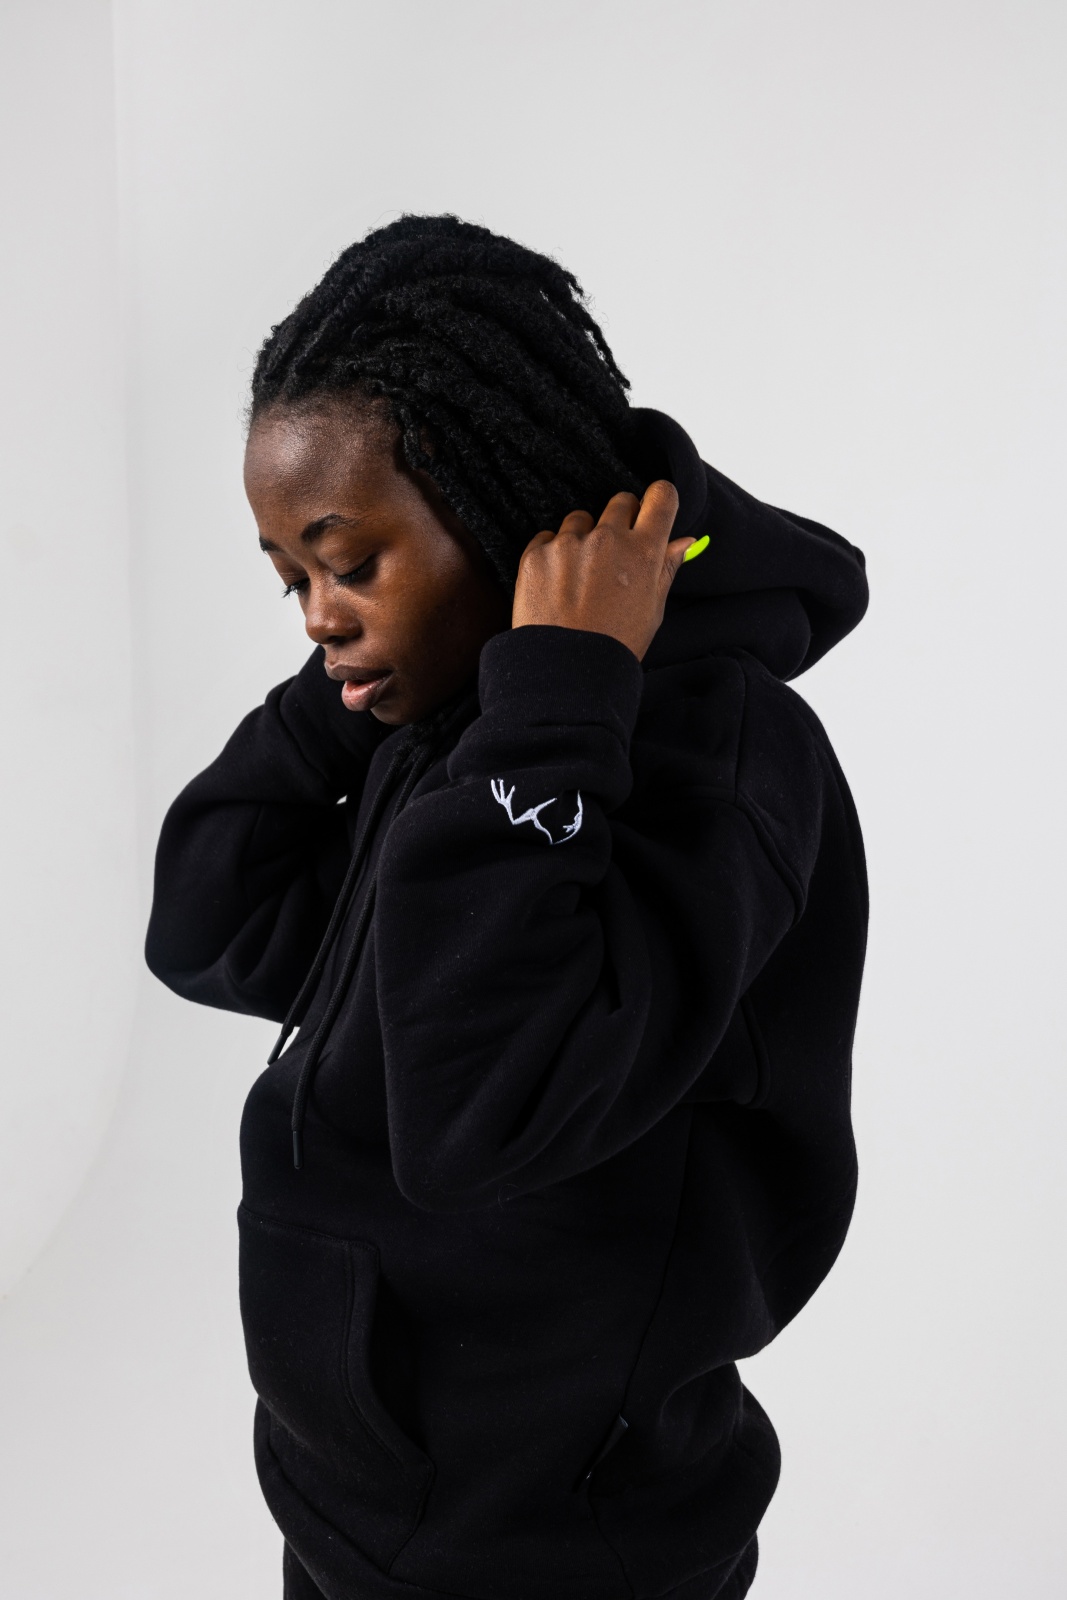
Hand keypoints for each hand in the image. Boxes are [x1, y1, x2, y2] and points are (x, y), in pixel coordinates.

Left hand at [511, 482, 692, 660]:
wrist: (566, 672)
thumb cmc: (615, 644)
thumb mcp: (652, 609)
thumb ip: (666, 567)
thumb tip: (685, 541)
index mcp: (643, 552)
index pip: (661, 496)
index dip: (658, 501)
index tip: (652, 511)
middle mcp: (608, 540)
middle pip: (621, 502)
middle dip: (621, 521)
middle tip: (614, 556)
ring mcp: (569, 544)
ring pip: (581, 519)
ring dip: (584, 538)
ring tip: (581, 578)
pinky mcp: (537, 554)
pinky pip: (548, 538)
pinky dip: (553, 555)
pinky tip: (557, 586)